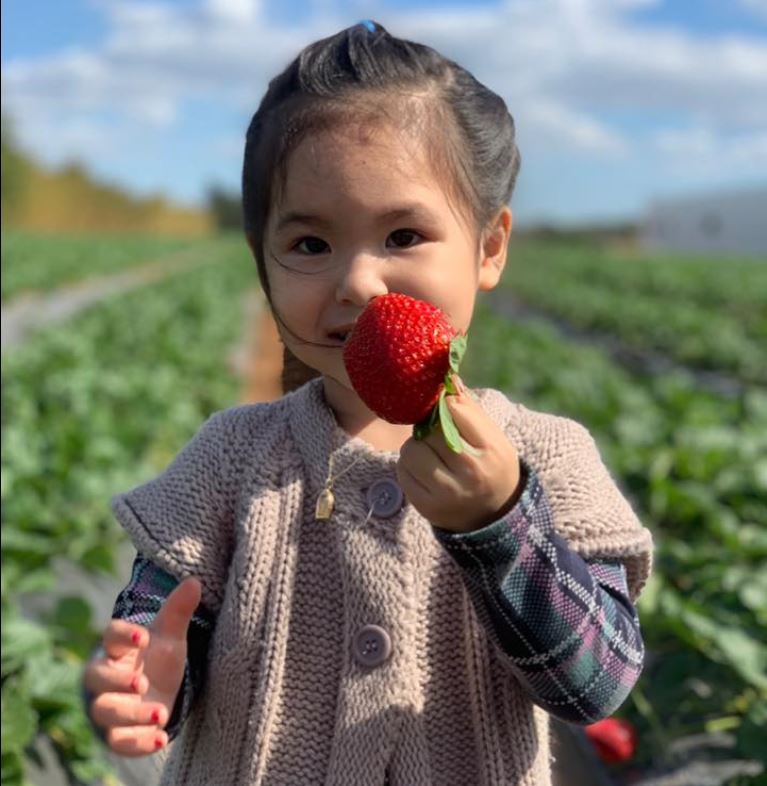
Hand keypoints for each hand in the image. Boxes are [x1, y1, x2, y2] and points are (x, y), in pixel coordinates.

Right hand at [83, 576, 200, 755]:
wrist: (159, 689)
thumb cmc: (158, 657)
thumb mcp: (170, 634)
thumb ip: (178, 610)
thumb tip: (195, 581)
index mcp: (117, 648)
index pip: (109, 636)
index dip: (122, 635)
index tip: (143, 637)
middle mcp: (107, 678)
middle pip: (96, 679)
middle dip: (116, 682)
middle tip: (141, 682)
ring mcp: (110, 707)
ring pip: (104, 712)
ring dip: (130, 714)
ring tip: (160, 712)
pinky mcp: (119, 733)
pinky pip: (119, 742)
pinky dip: (137, 744)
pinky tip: (161, 739)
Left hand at [396, 378, 521, 532]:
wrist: (492, 515)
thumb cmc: (490, 464)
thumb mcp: (492, 436)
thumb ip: (469, 407)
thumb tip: (447, 375)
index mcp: (490, 450)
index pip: (455, 410)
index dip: (444, 405)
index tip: (444, 408)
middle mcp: (469, 473)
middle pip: (429, 430)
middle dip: (429, 427)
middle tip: (438, 434)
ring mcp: (446, 492)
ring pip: (410, 450)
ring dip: (416, 446)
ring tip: (431, 453)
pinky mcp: (425, 505)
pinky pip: (402, 470)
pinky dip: (409, 465)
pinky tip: (425, 470)